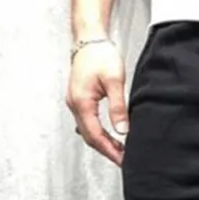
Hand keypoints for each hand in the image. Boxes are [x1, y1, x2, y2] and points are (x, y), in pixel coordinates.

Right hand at [65, 41, 127, 165]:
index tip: (123, 161)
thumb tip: (122, 130)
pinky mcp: (79, 99)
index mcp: (82, 103)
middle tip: (124, 161)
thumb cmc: (100, 55)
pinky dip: (99, 133)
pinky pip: (87, 123)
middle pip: (90, 137)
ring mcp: (75, 102)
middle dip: (107, 151)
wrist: (89, 38)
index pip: (96, 136)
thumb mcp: (114, 81)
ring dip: (103, 143)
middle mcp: (74, 105)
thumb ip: (118, 107)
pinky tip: (110, 136)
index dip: (110, 151)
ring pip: (88, 131)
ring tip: (120, 151)